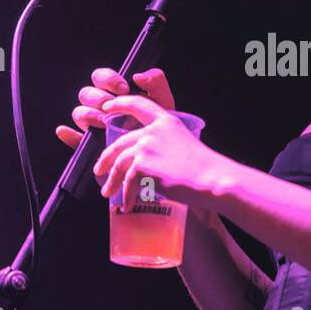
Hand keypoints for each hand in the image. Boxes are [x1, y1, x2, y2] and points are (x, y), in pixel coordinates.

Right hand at [55, 67, 174, 148]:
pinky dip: (68, 134)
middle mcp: (101, 107)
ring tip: (103, 122)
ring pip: (79, 112)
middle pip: (86, 93)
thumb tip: (137, 76)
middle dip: (98, 97)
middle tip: (111, 106)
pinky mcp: (90, 144)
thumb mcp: (163, 103)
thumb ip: (156, 83)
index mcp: (115, 93)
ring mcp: (94, 126)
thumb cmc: (161, 126)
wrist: (161, 155)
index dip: (108, 79)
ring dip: (88, 114)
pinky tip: (64, 131)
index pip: (100, 77)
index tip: (123, 88)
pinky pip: (74, 138)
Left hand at [92, 95, 224, 211]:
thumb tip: (147, 159)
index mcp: (166, 121)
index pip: (138, 104)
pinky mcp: (142, 165)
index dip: (119, 104)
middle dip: (106, 158)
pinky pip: (128, 183)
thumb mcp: (184, 143)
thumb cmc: (204, 167)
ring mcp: (146, 147)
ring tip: (108, 192)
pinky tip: (128, 205)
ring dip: (112, 181)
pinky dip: (126, 196)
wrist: (210, 178)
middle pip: (120, 143)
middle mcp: (153, 131)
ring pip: (119, 164)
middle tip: (100, 169)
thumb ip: (164, 143)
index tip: (107, 107)